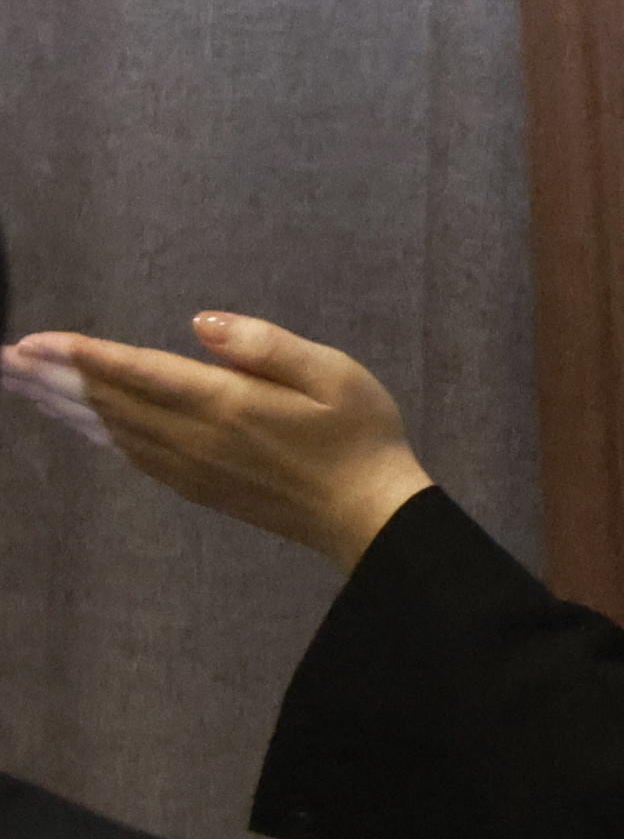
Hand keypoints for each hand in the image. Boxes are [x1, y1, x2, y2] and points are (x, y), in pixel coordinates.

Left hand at [3, 315, 434, 569]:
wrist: (371, 515)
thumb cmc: (361, 436)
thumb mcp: (334, 373)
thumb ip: (266, 344)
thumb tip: (200, 324)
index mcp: (227, 404)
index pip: (137, 373)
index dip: (80, 356)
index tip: (29, 342)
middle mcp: (195, 437)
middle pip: (108, 403)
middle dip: (49, 379)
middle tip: (0, 361)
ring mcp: (191, 467)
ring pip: (110, 430)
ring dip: (62, 406)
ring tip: (21, 385)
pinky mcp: (196, 486)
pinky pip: (131, 454)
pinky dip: (96, 434)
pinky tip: (80, 423)